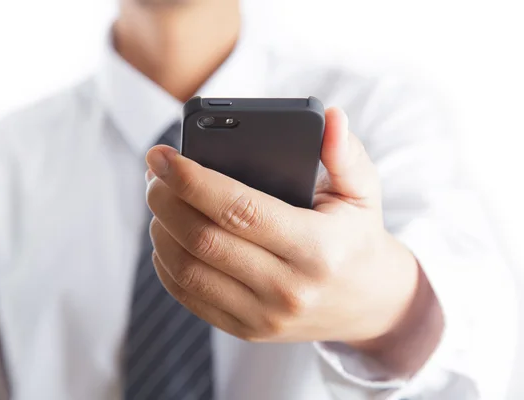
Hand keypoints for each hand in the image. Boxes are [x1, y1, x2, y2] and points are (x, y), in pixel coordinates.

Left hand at [146, 108, 441, 374]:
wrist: (369, 304)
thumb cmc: (357, 238)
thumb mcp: (363, 193)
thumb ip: (346, 154)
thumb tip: (329, 116)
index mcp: (317, 248)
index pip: (240, 210)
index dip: (193, 180)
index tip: (162, 157)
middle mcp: (288, 289)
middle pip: (204, 240)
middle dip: (166, 200)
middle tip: (153, 173)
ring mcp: (264, 316)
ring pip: (188, 271)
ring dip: (160, 230)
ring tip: (159, 200)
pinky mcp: (247, 330)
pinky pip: (190, 297)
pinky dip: (166, 263)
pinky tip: (166, 236)